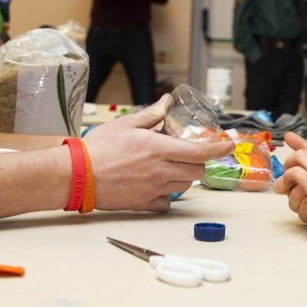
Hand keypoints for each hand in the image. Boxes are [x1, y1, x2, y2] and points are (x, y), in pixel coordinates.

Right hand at [83, 95, 232, 210]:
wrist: (77, 175)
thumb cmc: (98, 148)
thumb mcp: (126, 124)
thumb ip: (152, 115)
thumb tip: (167, 101)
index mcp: (158, 149)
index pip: (200, 151)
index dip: (219, 149)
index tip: (228, 146)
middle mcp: (160, 171)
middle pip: (197, 171)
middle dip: (198, 162)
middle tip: (188, 154)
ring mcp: (153, 189)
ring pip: (184, 186)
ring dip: (184, 176)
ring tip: (169, 167)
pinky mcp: (143, 204)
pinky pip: (167, 203)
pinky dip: (167, 195)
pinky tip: (156, 185)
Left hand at [273, 132, 306, 229]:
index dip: (299, 143)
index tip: (289, 137)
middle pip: (305, 153)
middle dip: (291, 161)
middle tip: (286, 174)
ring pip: (298, 157)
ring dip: (287, 168)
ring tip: (284, 184)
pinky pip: (294, 173)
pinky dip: (285, 179)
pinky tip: (284, 188)